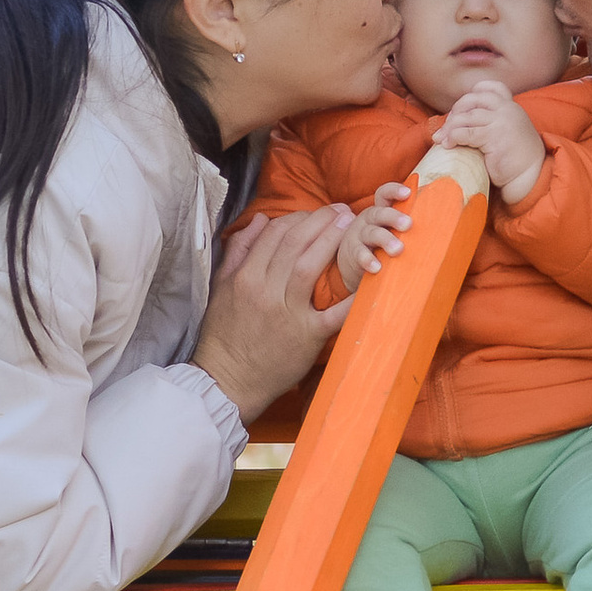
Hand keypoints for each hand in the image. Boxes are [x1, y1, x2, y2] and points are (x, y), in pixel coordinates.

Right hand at [191, 206, 352, 423]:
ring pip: (310, 266)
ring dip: (332, 241)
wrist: (228, 380)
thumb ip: (238, 251)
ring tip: (351, 225)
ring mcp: (287, 313)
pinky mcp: (307, 336)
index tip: (315, 212)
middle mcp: (265, 290)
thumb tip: (259, 219)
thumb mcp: (221, 288)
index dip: (298, 217)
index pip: (274, 234)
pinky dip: (352, 297)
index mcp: (245, 277)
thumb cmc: (224, 334)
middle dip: (321, 220)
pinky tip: (370, 278)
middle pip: (295, 242)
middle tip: (342, 209)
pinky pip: (333, 313)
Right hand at [335, 186, 412, 291]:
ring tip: (397, 250)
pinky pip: (360, 254)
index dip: (394, 191)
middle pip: (379, 213)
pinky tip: (377, 267)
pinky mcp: (353, 253)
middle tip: (408, 224)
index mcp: (381, 210)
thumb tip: (441, 215)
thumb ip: (408, 222)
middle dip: (393, 217)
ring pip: (371, 233)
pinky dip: (368, 260)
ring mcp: (359, 235)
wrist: (354, 263)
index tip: (408, 193)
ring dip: (385, 240)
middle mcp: (369, 220)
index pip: (384, 194)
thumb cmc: (381, 242)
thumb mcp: (392, 229)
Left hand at [433, 81, 546, 202]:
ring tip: (443, 140)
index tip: (463, 110)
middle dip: (455, 111)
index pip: (492, 87)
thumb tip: (459, 119)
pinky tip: (449, 145)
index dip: (474, 93)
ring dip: (449, 128)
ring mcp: (501, 121)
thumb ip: (492, 121)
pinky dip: (452, 138)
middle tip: (447, 127)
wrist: (529, 177)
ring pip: (465, 117)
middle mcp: (507, 110)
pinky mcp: (494, 136)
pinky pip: (465, 133)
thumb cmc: (514, 159)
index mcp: (512, 107)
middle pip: (472, 99)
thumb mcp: (507, 131)